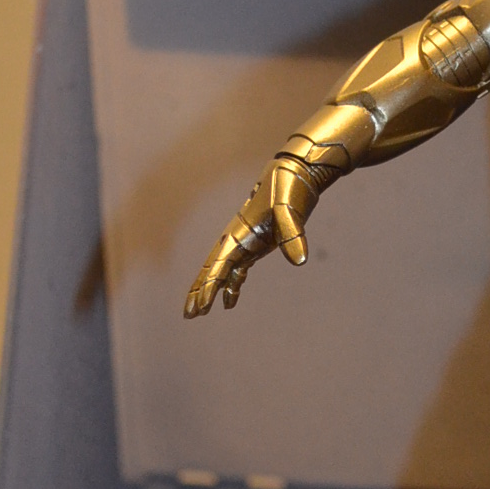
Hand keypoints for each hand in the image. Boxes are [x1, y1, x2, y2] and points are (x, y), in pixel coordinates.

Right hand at [183, 157, 319, 316]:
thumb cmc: (288, 190)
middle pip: (212, 270)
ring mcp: (244, 243)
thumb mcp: (290, 211)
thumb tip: (300, 260)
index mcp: (239, 234)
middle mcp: (236, 240)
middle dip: (199, 292)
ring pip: (221, 271)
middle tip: (189, 314)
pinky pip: (238, 270)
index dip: (210, 286)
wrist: (292, 174)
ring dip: (211, 291)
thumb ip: (293, 235)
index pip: (220, 266)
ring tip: (200, 313)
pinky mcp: (254, 245)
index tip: (202, 306)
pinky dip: (232, 286)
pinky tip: (229, 303)